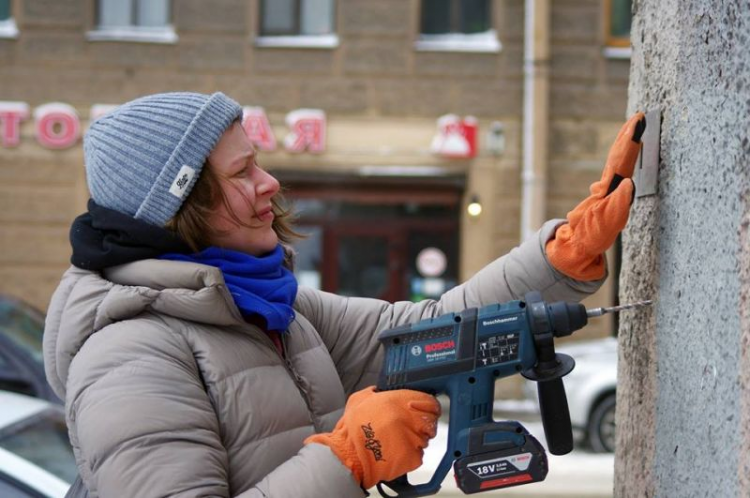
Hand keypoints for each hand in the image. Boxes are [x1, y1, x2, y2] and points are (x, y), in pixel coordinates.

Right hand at [304, 386, 439, 488]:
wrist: (348, 456)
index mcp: (400, 401)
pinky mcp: (413, 457)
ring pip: (425, 439)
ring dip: (416, 439)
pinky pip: (419, 454)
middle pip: (431, 421)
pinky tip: (396, 452)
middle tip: (409, 427)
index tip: (426, 410)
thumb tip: (378, 390)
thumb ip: (374, 391)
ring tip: (397, 441)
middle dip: (423, 424)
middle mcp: (409, 418)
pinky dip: (411, 455)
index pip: (430, 402)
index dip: (429, 406)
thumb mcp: (359, 399)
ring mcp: (413, 438)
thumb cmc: (351, 430)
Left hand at [546, 112, 645, 280]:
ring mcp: (605, 189)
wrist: (577, 245)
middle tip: (637, 117)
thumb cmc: (592, 235)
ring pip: (616, 161)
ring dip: (624, 144)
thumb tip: (629, 183)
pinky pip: (617, 170)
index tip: (637, 123)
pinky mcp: (607, 194)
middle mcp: (606, 186)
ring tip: (632, 128)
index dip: (630, 142)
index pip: (621, 161)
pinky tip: (625, 154)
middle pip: (617, 157)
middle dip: (626, 136)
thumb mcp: (607, 223)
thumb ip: (619, 204)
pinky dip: (622, 158)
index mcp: (607, 189)